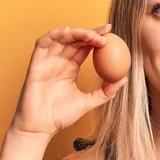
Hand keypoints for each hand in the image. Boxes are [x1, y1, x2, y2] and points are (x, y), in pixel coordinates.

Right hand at [10, 24, 127, 137]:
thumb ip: (106, 91)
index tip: (110, 32)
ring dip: (75, 32)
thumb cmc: (60, 116)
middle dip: (89, 33)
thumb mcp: (89, 102)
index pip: (84, 48)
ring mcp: (47, 62)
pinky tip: (67, 32)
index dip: (96, 38)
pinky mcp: (35, 64)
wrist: (40, 127)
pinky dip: (53, 35)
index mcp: (70, 68)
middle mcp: (58, 62)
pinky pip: (42, 44)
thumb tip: (124, 79)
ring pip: (60, 39)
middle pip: (74, 40)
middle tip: (105, 33)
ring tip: (90, 35)